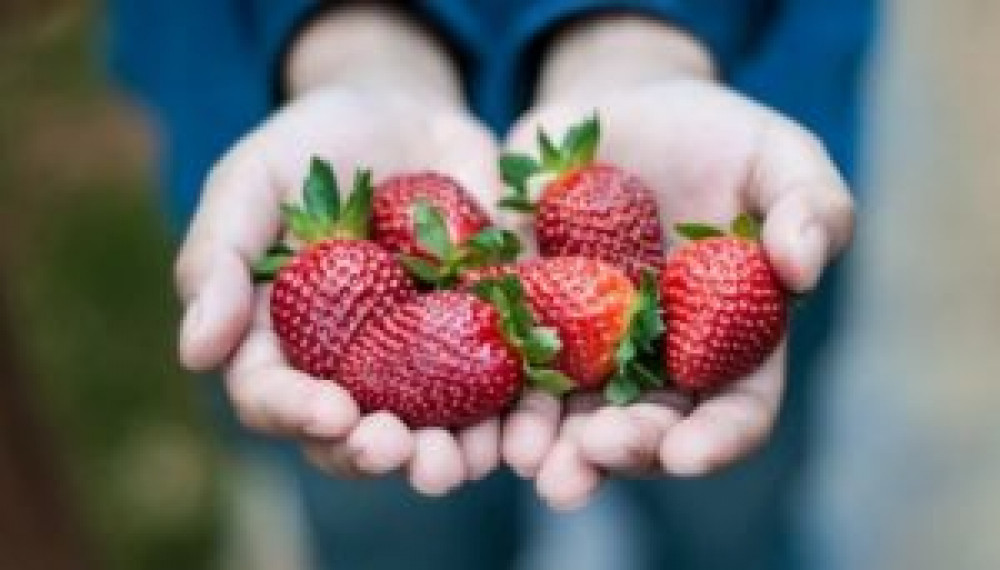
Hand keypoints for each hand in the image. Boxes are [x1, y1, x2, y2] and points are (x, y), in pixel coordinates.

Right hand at [175, 5, 506, 495]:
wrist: (408, 118)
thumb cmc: (315, 145)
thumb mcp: (252, 180)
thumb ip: (218, 257)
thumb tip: (196, 353)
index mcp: (278, 340)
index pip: (272, 397)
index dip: (297, 414)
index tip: (333, 412)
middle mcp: (345, 367)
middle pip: (350, 435)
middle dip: (375, 453)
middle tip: (404, 453)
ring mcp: (415, 361)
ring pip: (425, 432)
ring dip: (445, 458)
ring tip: (467, 461)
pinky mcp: (481, 341)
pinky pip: (497, 393)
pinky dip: (511, 418)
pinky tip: (525, 428)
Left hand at [500, 78, 853, 508]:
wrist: (624, 108)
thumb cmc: (718, 137)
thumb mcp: (777, 157)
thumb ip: (810, 206)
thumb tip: (803, 266)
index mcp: (729, 342)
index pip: (734, 411)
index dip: (715, 439)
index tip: (687, 454)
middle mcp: (655, 361)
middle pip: (644, 427)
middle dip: (617, 451)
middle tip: (586, 463)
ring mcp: (585, 344)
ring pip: (567, 413)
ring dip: (548, 445)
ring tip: (527, 459)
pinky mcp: (524, 313)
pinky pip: (506, 358)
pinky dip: (492, 389)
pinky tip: (476, 410)